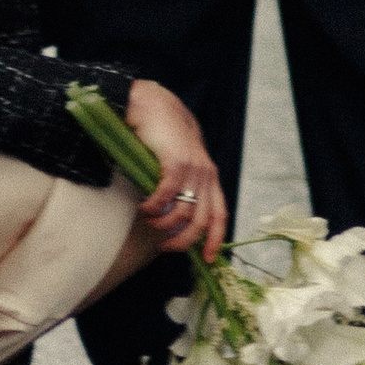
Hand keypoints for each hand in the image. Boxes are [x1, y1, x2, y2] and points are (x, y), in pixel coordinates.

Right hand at [124, 78, 227, 262]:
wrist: (156, 105)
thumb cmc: (166, 137)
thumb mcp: (183, 164)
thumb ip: (185, 187)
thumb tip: (177, 221)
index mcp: (211, 178)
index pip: (220, 215)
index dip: (216, 240)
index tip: (206, 259)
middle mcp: (206, 175)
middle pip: (201, 221)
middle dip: (183, 241)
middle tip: (165, 246)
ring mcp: (192, 168)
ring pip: (181, 213)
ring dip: (163, 224)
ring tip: (149, 220)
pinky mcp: (175, 162)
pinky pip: (165, 196)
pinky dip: (153, 207)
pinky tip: (144, 206)